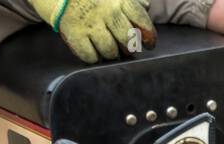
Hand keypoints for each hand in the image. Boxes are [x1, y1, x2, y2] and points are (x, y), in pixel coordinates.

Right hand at [29, 0, 157, 63]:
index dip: (149, 35)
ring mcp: (90, 23)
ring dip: (111, 53)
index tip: (149, 44)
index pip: (141, 19)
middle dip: (129, 48)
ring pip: (110, 51)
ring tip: (107, 47)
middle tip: (126, 48)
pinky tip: (92, 50)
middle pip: (128, 39)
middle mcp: (106, 11)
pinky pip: (90, 56)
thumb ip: (130, 0)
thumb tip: (146, 7)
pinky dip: (93, 57)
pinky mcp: (73, 33)